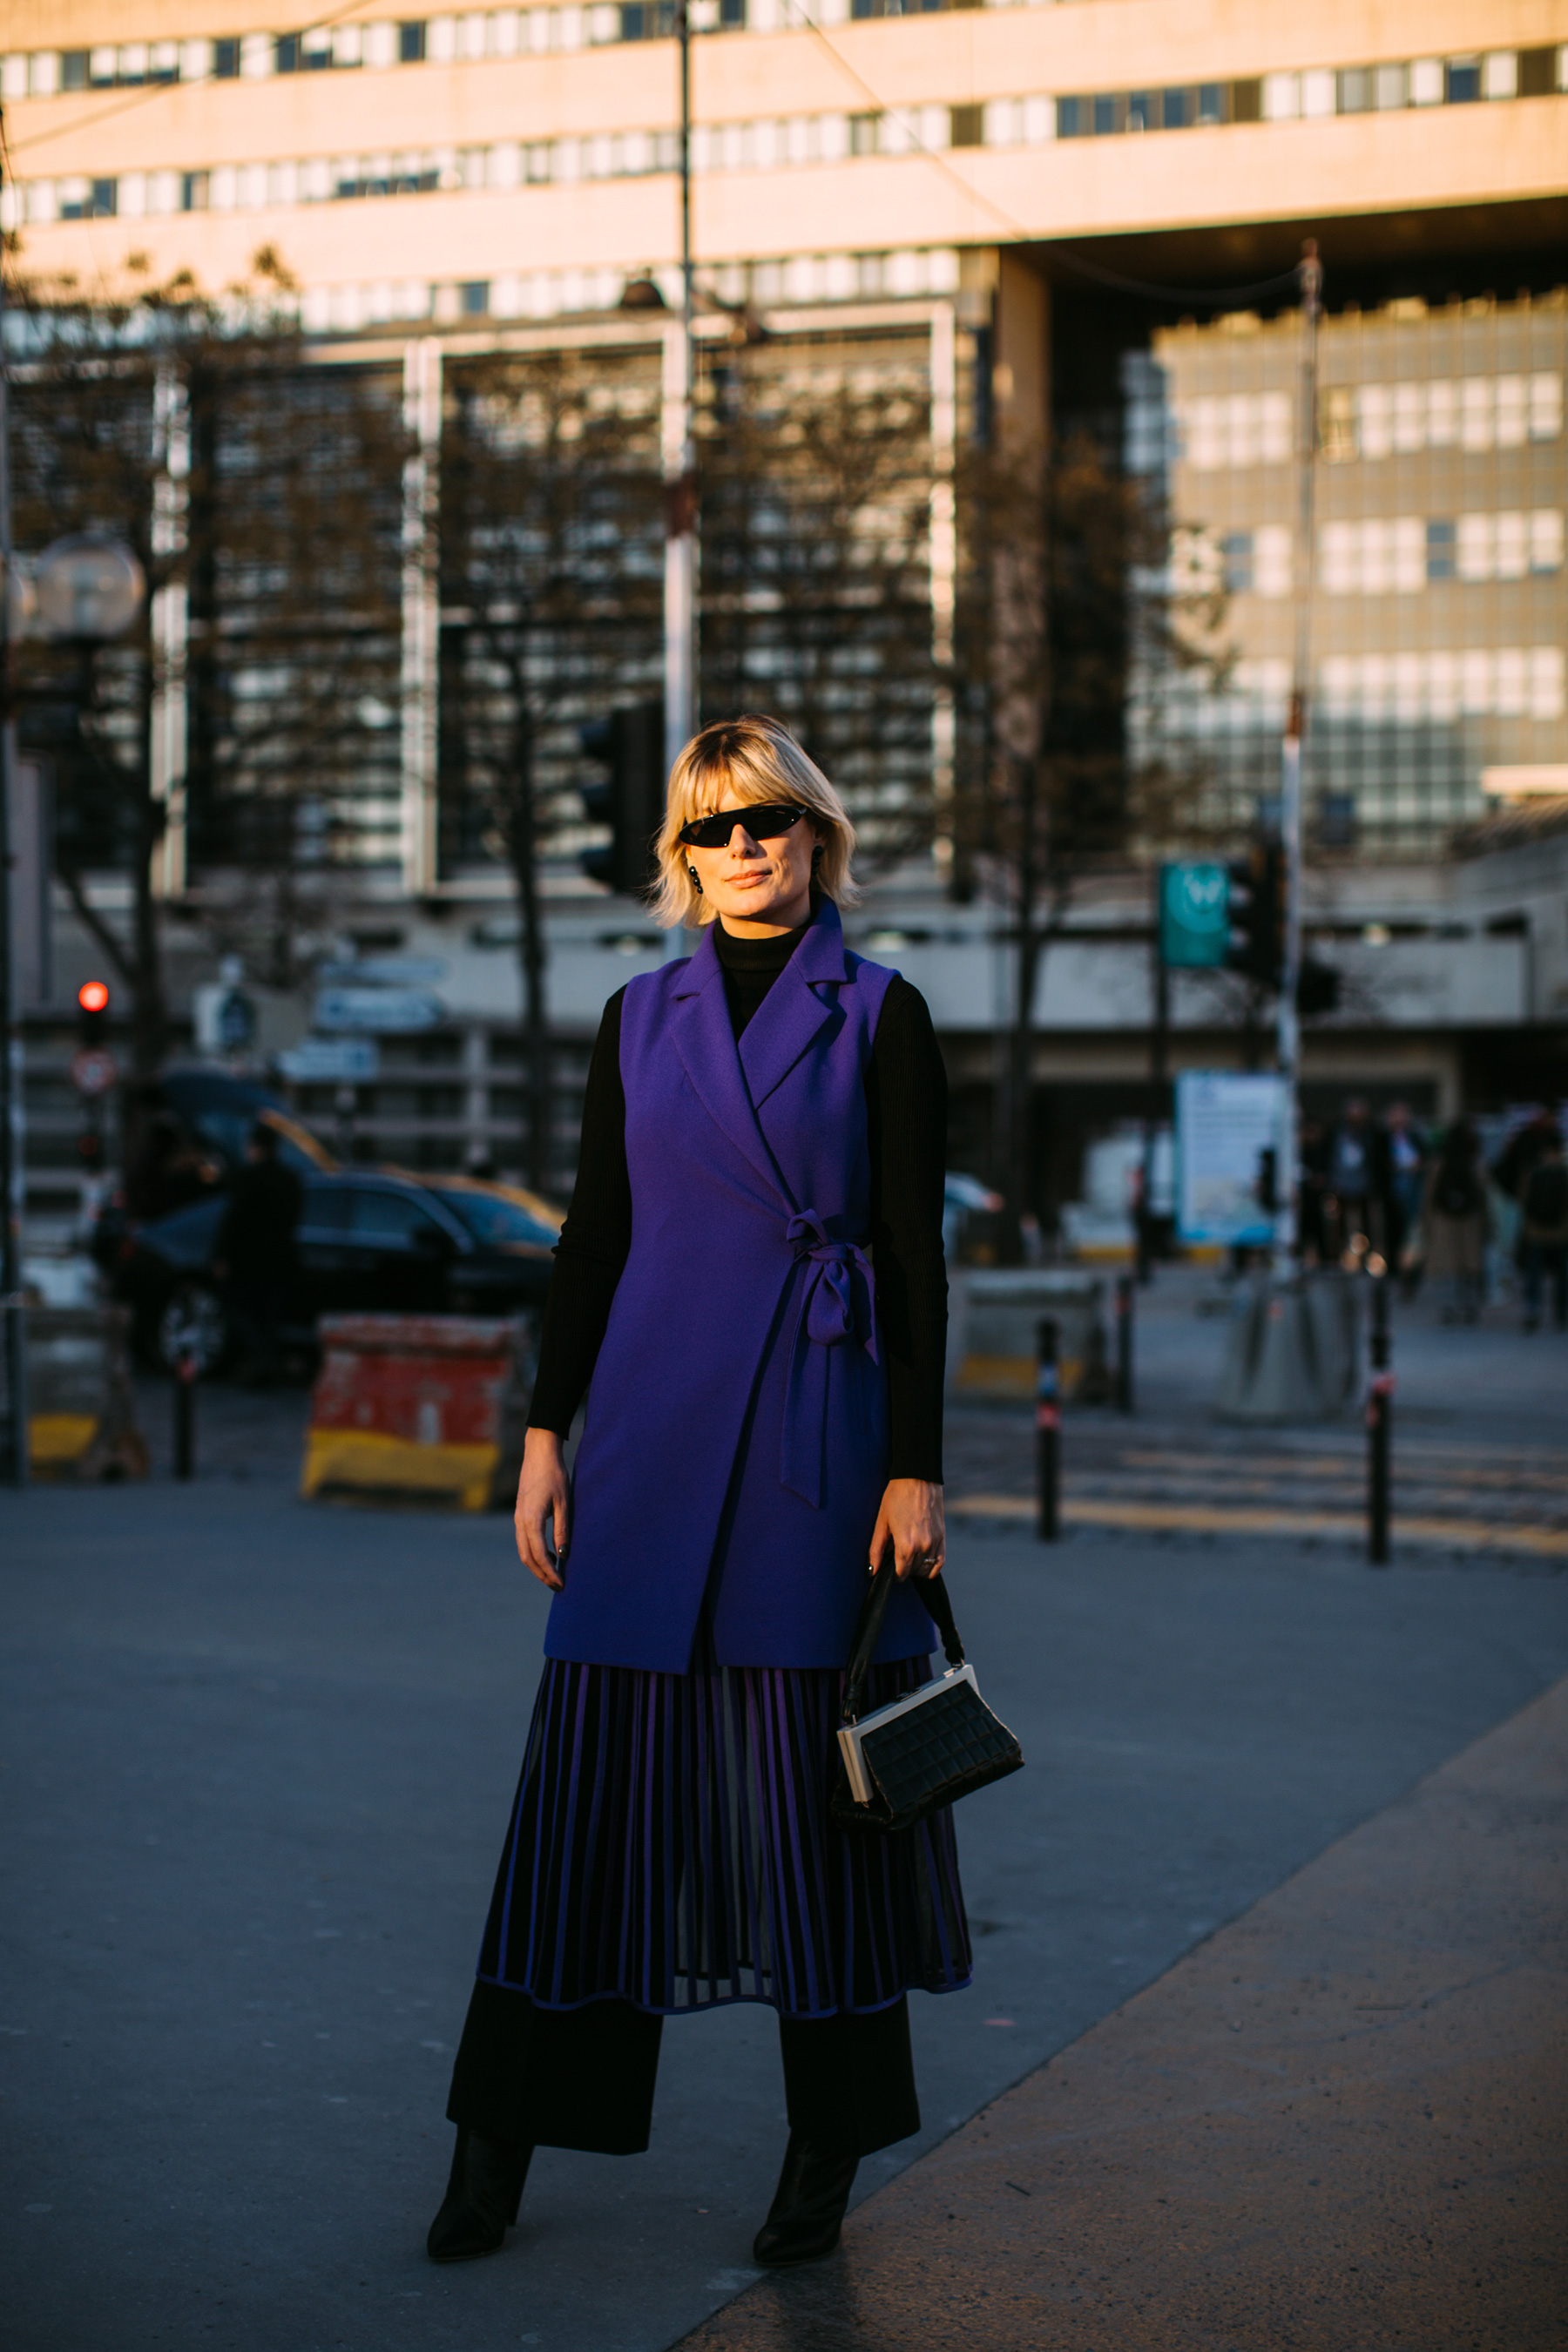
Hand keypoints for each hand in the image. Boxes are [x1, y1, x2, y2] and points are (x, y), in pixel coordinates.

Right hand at [515, 1427, 568, 1590]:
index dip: (550, 1571)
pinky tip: (549, 1554)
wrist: (538, 1454)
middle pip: (527, 1557)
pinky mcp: (520, 1514)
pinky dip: (534, 1553)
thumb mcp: (564, 1503)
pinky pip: (524, 1541)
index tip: (561, 1583)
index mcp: (531, 1520)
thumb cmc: (554, 1475)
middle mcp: (520, 1521)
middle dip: (542, 1574)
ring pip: (523, 1550)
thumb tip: (563, 1555)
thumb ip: (562, 1530)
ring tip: (554, 1574)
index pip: (539, 1554)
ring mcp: (518, 1518)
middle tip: (557, 1585)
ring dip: (537, 1565)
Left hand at [869, 1479, 945, 1581]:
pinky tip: (923, 1562)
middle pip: (914, 1572)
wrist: (917, 1477)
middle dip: (904, 1569)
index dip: (893, 1574)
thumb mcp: (881, 1523)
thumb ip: (876, 1550)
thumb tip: (871, 1571)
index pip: (901, 1573)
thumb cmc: (896, 1497)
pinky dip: (933, 1567)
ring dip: (917, 1569)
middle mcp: (923, 1547)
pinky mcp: (943, 1536)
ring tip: (908, 1558)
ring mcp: (935, 1542)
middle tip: (896, 1558)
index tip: (889, 1568)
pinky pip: (940, 1562)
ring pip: (927, 1569)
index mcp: (906, 1545)